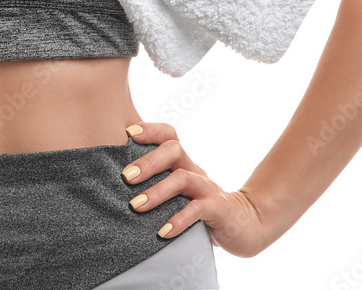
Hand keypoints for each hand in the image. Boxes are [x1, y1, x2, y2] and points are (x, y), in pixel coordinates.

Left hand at [121, 121, 269, 257]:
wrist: (244, 225)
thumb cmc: (201, 206)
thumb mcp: (179, 191)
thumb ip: (158, 182)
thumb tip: (117, 182)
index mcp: (183, 162)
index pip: (168, 135)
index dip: (149, 129)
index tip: (127, 133)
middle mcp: (195, 169)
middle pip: (173, 150)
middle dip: (148, 161)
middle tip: (125, 177)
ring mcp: (207, 187)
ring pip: (182, 178)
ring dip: (157, 191)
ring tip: (136, 206)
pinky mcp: (217, 209)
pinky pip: (197, 210)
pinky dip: (178, 220)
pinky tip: (162, 232)